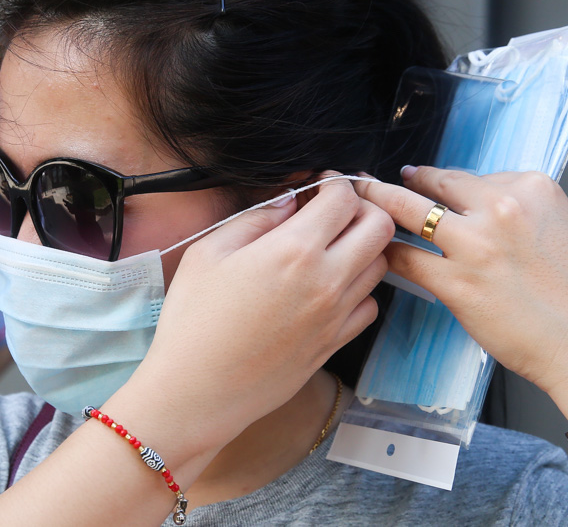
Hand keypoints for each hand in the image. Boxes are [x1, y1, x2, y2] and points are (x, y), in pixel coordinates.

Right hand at [113, 172, 392, 456]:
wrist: (196, 391)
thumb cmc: (193, 320)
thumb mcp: (208, 252)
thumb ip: (255, 218)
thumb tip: (288, 202)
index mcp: (293, 250)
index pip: (343, 198)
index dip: (333, 181)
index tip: (317, 184)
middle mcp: (326, 281)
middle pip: (379, 227)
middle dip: (361, 207)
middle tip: (331, 210)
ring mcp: (336, 316)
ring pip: (379, 265)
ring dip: (361, 246)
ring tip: (328, 246)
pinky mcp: (334, 344)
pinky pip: (369, 306)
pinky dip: (357, 289)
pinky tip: (327, 288)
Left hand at [354, 166, 567, 406]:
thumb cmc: (562, 287)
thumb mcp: (550, 224)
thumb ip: (508, 206)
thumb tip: (461, 198)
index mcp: (531, 189)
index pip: (465, 175)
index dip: (430, 179)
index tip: (410, 177)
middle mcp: (502, 209)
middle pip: (432, 185)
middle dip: (392, 182)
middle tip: (363, 179)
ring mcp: (477, 245)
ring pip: (407, 211)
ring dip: (374, 203)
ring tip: (354, 200)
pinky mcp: (458, 282)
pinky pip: (404, 257)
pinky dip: (383, 251)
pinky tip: (368, 250)